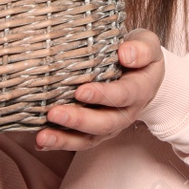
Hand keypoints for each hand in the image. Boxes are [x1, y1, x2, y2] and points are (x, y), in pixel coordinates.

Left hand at [36, 29, 163, 151]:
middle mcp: (127, 113)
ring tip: (43, 137)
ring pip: (90, 138)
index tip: (80, 91)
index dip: (102, 95)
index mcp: (140, 90)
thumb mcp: (148, 45)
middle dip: (79, 121)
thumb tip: (125, 54)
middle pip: (104, 123)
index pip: (123, 95)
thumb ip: (141, 49)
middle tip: (54, 114)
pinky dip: (60, 143)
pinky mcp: (96, 131)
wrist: (142, 74)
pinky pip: (79, 141)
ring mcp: (111, 125)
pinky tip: (41, 142)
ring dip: (65, 140)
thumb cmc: (140, 55)